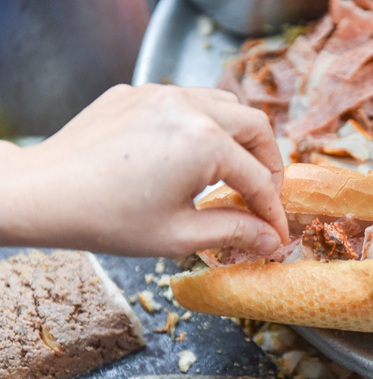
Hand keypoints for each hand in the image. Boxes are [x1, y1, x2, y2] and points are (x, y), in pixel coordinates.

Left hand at [1, 84, 288, 256]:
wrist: (43, 194)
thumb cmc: (107, 219)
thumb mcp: (178, 234)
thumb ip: (233, 232)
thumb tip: (269, 239)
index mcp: (204, 142)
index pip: (257, 179)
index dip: (272, 210)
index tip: (277, 232)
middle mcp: (189, 106)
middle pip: (255, 126)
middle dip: (268, 162)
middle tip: (263, 194)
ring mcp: (162, 93)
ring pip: (225, 104)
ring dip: (240, 136)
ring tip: (233, 169)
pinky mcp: (139, 93)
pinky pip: (188, 100)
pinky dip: (204, 124)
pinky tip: (190, 152)